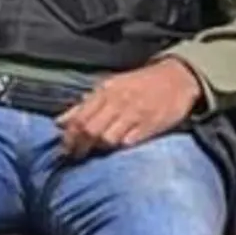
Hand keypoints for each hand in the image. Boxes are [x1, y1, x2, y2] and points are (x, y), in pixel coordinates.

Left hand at [56, 57, 202, 158]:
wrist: (176, 78)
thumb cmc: (138, 83)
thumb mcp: (109, 87)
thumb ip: (85, 105)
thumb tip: (60, 122)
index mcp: (105, 91)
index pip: (80, 117)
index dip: (69, 135)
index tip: (63, 147)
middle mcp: (117, 102)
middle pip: (91, 130)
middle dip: (79, 146)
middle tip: (74, 156)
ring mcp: (134, 115)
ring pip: (108, 139)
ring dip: (98, 149)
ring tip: (94, 153)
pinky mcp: (150, 127)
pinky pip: (129, 143)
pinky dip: (119, 148)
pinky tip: (115, 150)